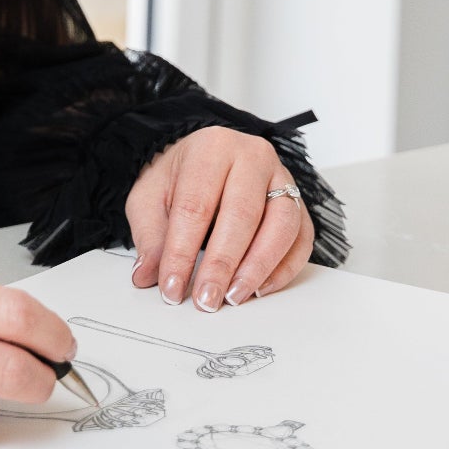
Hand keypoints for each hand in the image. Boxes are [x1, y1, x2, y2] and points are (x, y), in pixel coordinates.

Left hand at [125, 126, 315, 310]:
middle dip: (222, 264)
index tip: (171, 288)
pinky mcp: (299, 202)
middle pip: (242, 214)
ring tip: (234, 296)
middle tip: (207, 299)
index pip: (195, 205)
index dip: (181, 252)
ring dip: (258, 268)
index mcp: (210, 148)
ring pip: (281, 225)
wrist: (205, 159)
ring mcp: (282, 178)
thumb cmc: (180, 178)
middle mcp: (252, 156)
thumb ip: (150, 236)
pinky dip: (285, 268)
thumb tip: (146, 275)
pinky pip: (302, 238)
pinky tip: (261, 288)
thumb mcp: (149, 198)